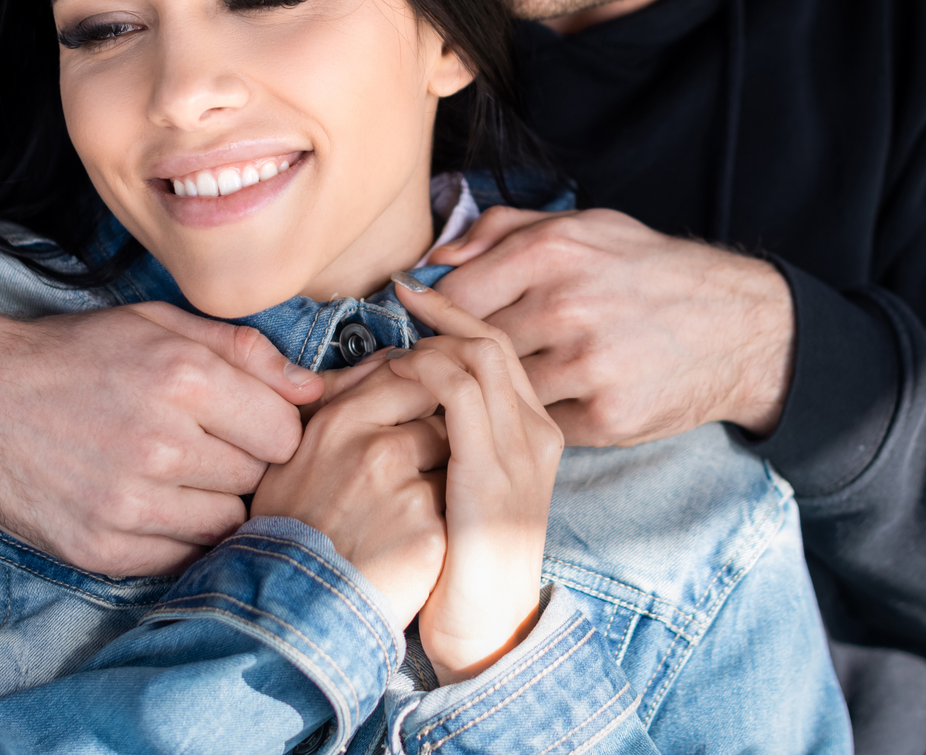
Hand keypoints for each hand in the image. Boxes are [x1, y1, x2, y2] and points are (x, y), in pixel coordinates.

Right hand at [0, 300, 321, 577]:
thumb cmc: (73, 355)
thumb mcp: (160, 323)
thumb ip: (244, 351)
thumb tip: (315, 388)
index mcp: (185, 379)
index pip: (285, 433)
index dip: (268, 426)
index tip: (240, 421)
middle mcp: (163, 445)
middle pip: (257, 480)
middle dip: (239, 462)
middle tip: (198, 444)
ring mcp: (130, 504)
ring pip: (225, 524)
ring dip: (209, 503)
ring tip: (171, 473)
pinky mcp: (101, 548)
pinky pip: (180, 558)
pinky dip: (174, 537)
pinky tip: (147, 503)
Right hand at [253, 359, 449, 629]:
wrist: (294, 610)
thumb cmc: (290, 530)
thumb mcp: (293, 456)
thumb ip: (336, 402)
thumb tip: (382, 360)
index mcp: (340, 422)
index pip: (407, 375)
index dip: (423, 390)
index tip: (422, 409)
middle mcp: (375, 448)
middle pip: (441, 412)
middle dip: (441, 432)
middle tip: (422, 462)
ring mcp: (406, 490)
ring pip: (456, 456)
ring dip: (450, 471)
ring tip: (417, 503)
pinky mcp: (430, 532)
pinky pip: (459, 503)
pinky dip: (450, 514)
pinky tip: (424, 533)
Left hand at [388, 276, 562, 683]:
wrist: (484, 631)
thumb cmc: (459, 562)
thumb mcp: (461, 487)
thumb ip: (450, 437)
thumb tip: (405, 386)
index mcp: (533, 432)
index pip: (499, 349)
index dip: (456, 314)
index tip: (411, 293)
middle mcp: (537, 431)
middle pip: (492, 340)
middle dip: (442, 313)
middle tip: (398, 299)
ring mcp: (520, 448)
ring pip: (477, 355)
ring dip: (426, 342)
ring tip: (387, 350)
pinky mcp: (493, 469)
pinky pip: (459, 392)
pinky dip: (421, 372)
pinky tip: (390, 379)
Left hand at [433, 207, 795, 445]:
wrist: (739, 327)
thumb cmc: (650, 272)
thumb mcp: (587, 226)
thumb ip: (505, 230)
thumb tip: (437, 259)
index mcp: (554, 251)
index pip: (454, 291)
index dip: (435, 312)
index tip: (430, 324)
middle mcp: (566, 305)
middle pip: (470, 344)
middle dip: (456, 357)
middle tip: (450, 365)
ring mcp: (586, 365)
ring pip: (499, 388)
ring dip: (491, 393)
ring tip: (489, 389)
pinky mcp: (606, 416)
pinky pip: (539, 424)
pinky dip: (535, 418)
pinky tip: (543, 406)